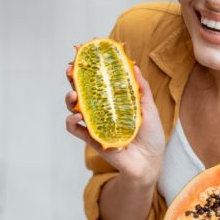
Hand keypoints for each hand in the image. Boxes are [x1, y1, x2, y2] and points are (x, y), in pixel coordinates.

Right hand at [64, 61, 165, 183]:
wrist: (150, 161)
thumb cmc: (151, 135)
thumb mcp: (149, 108)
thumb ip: (141, 89)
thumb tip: (134, 66)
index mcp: (112, 101)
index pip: (96, 82)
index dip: (88, 71)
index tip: (84, 59)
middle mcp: (100, 111)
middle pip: (81, 92)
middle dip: (72, 80)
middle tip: (70, 70)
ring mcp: (94, 124)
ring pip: (73, 108)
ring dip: (69, 99)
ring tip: (73, 95)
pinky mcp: (91, 139)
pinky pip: (74, 129)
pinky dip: (71, 121)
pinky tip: (78, 116)